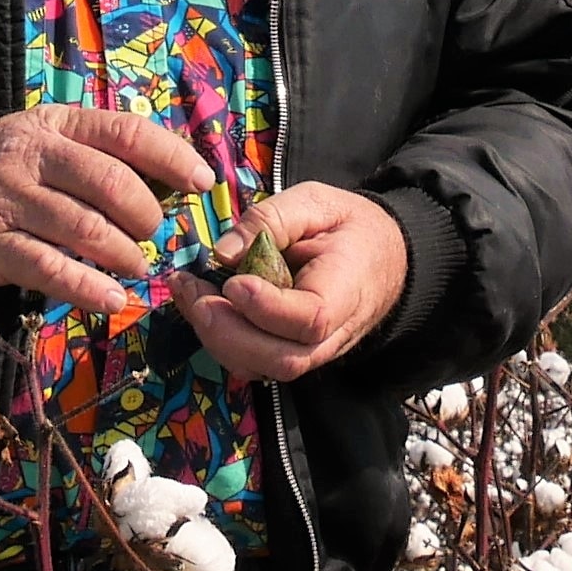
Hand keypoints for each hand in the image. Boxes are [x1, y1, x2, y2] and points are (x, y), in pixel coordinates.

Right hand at [0, 107, 213, 310]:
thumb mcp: (37, 142)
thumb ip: (91, 155)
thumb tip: (166, 182)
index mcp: (53, 125)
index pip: (125, 132)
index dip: (172, 157)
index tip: (202, 182)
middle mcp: (32, 157)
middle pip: (111, 183)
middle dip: (146, 216)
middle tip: (153, 236)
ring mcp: (8, 201)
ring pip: (86, 229)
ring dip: (124, 255)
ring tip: (136, 268)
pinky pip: (50, 270)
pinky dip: (88, 288)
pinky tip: (111, 299)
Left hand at [167, 184, 404, 381]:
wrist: (382, 258)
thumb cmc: (349, 227)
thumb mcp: (317, 202)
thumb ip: (273, 218)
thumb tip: (223, 252)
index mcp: (347, 291)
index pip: (312, 318)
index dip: (269, 308)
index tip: (234, 282)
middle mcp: (333, 334)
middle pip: (283, 359)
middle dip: (230, 333)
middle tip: (195, 294)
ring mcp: (312, 352)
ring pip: (263, 368)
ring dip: (217, 338)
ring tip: (189, 293)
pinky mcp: (290, 354)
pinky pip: (254, 363)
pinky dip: (220, 341)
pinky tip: (201, 305)